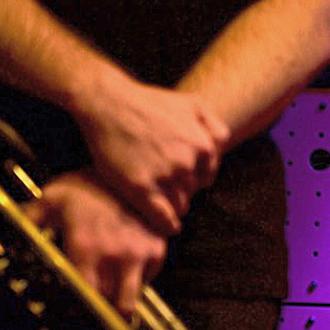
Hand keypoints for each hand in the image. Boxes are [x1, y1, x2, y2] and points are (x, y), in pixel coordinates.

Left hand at [24, 169, 166, 314]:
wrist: (130, 169)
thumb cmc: (89, 183)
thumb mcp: (52, 198)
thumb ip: (30, 220)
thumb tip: (11, 233)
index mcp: (85, 249)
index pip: (80, 297)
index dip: (73, 311)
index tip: (68, 313)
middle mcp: (114, 256)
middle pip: (104, 305)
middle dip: (94, 312)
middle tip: (86, 311)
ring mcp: (138, 254)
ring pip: (128, 301)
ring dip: (117, 305)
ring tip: (107, 307)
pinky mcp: (156, 249)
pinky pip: (147, 280)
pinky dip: (136, 283)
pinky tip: (124, 274)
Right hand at [72, 76, 229, 234]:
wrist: (108, 103)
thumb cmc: (149, 102)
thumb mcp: (193, 104)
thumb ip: (214, 126)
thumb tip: (221, 149)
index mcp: (202, 146)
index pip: (207, 177)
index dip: (193, 178)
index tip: (180, 178)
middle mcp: (186, 163)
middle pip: (192, 191)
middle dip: (182, 190)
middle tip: (164, 186)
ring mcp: (163, 176)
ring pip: (179, 205)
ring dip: (173, 206)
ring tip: (161, 201)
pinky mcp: (139, 188)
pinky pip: (162, 217)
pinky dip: (167, 225)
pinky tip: (168, 227)